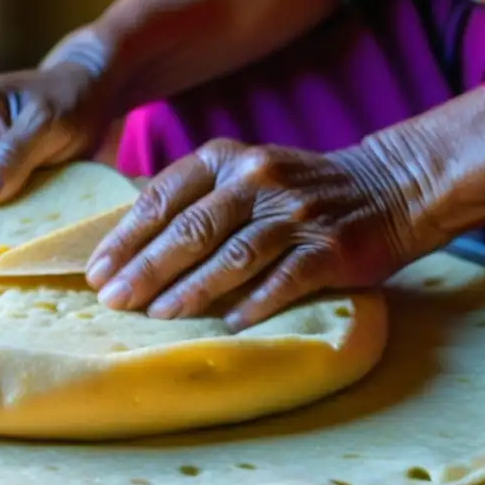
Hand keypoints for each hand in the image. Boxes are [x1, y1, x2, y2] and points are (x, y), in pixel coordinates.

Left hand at [85, 138, 430, 329]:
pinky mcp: (329, 247)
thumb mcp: (241, 175)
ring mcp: (294, 212)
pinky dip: (255, 303)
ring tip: (157, 315)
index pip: (161, 198)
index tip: (96, 272)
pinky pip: (285, 279)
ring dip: (191, 289)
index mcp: (225, 159)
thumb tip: (127, 242)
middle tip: (113, 300)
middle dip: (145, 268)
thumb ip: (193, 198)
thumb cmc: (295, 191)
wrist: (389, 188)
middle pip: (190, 229)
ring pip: (232, 255)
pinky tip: (228, 325)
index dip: (125, 238)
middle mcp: (256, 179)